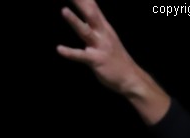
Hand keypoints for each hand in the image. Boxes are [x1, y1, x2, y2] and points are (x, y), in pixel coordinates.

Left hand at [56, 0, 170, 123]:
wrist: (130, 77)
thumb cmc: (115, 59)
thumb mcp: (106, 38)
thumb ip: (95, 28)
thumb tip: (85, 20)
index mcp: (104, 28)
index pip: (93, 7)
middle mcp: (103, 33)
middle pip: (90, 13)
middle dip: (81, 1)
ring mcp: (100, 46)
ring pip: (85, 30)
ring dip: (74, 20)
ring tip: (63, 10)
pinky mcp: (96, 60)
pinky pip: (81, 56)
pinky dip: (70, 52)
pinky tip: (59, 49)